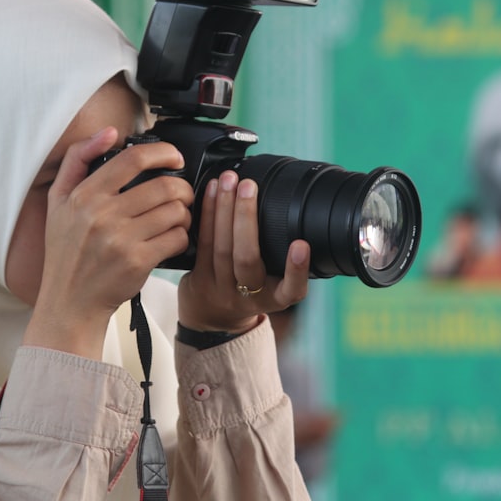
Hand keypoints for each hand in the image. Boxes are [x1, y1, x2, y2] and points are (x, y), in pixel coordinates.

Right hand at [25, 127, 193, 356]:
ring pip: (175, 211)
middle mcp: (101, 214)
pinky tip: (173, 239)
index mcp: (84, 194)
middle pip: (164, 185)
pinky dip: (182, 236)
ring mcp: (120, 239)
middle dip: (183, 188)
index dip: (163, 152)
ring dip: (184, 213)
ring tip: (177, 218)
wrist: (69, 302)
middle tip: (183, 194)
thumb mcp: (58, 201)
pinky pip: (176, 238)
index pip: (133, 159)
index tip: (174, 158)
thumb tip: (108, 132)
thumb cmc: (66, 251)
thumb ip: (77, 159)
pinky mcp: (137, 261)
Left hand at [178, 170, 309, 333]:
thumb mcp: (273, 287)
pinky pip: (203, 243)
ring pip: (221, 247)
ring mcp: (220, 289)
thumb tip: (293, 210)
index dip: (297, 269)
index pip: (292, 290)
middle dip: (247, 218)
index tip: (301, 244)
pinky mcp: (198, 278)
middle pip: (247, 258)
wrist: (212, 320)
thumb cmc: (250, 293)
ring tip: (228, 180)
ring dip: (224, 208)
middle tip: (249, 185)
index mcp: (276, 299)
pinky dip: (207, 213)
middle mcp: (248, 297)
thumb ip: (285, 262)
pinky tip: (211, 190)